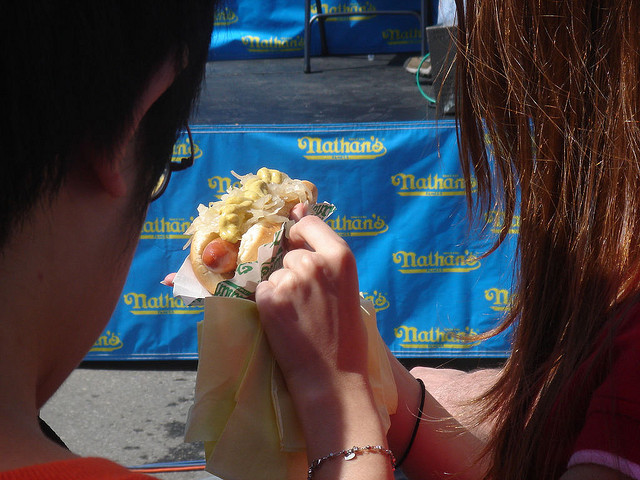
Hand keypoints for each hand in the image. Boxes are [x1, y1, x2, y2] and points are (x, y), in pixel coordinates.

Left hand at [256, 211, 367, 396]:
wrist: (334, 378)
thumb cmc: (346, 334)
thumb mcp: (346, 286)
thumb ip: (323, 252)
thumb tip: (299, 210)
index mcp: (341, 256)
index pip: (308, 224)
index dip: (301, 237)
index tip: (301, 250)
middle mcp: (314, 263)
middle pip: (291, 254)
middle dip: (294, 272)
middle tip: (309, 304)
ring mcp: (290, 281)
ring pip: (275, 274)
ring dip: (281, 290)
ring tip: (300, 317)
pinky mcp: (269, 300)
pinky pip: (262, 291)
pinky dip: (269, 305)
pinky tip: (286, 324)